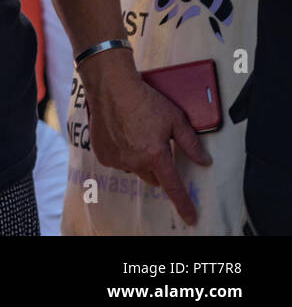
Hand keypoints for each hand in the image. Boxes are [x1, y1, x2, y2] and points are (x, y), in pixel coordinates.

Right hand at [83, 54, 210, 225]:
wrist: (112, 88)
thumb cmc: (145, 101)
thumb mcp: (175, 118)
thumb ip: (190, 143)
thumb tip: (204, 161)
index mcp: (155, 155)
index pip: (173, 186)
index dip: (183, 204)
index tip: (190, 218)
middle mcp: (135, 161)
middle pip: (152, 178)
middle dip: (157, 169)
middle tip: (156, 148)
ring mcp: (116, 159)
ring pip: (134, 169)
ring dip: (138, 160)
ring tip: (135, 136)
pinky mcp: (102, 154)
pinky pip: (117, 162)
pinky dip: (122, 153)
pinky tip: (121, 135)